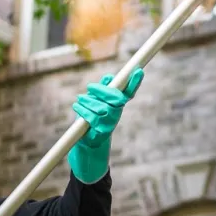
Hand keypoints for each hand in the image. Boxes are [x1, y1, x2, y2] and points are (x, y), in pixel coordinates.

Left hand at [68, 68, 142, 183]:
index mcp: (117, 106)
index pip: (129, 93)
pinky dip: (83, 110)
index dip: (135, 83)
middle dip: (102, 91)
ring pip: (102, 109)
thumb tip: (109, 77)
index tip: (139, 70)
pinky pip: (93, 119)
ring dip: (89, 101)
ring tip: (80, 99)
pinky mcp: (101, 134)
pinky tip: (77, 106)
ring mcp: (110, 125)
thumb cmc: (92, 120)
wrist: (88, 145)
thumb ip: (103, 91)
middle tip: (89, 87)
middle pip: (116, 100)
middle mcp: (116, 115)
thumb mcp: (97, 103)